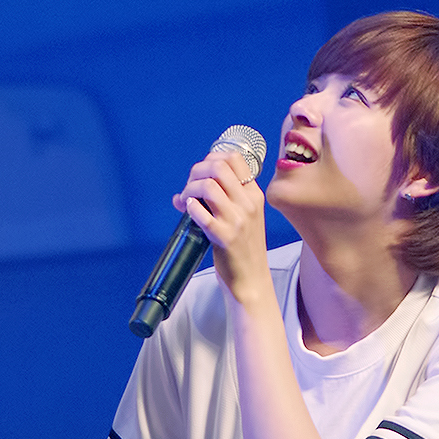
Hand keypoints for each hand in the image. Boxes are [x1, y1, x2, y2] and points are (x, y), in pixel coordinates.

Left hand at [172, 148, 269, 307]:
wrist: (252, 281)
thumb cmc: (243, 248)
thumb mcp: (243, 218)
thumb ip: (222, 200)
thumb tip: (184, 193)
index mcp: (254, 195)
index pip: (234, 158)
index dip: (211, 158)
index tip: (201, 172)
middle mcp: (248, 204)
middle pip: (219, 167)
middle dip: (196, 171)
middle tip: (189, 186)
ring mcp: (237, 221)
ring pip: (209, 187)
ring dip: (190, 189)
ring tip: (186, 200)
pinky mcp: (224, 238)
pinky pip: (201, 214)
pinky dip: (190, 208)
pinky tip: (187, 211)